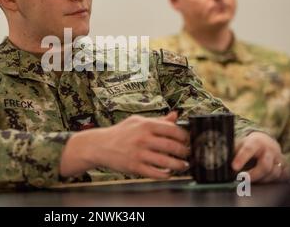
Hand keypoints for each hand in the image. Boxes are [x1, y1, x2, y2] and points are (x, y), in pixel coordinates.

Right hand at [60, 112, 189, 178]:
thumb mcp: (137, 121)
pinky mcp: (134, 167)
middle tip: (188, 154)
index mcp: (146, 125)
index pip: (173, 130)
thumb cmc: (121, 133)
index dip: (185, 137)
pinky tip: (169, 173)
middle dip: (185, 152)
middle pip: (173, 146)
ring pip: (167, 162)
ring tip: (183, 165)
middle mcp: (143, 138)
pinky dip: (166, 175)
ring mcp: (139, 153)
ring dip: (179, 165)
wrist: (100, 145)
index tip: (188, 140)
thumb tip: (176, 116)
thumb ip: (158, 120)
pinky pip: (156, 173)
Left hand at [232, 132, 289, 182]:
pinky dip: (274, 181)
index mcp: (255, 142)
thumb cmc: (248, 145)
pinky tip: (265, 180)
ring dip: (262, 180)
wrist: (265, 141)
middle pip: (265, 166)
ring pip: (274, 174)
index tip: (234, 167)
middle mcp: (270, 150)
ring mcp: (279, 158)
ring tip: (251, 180)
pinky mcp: (285, 166)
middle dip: (254, 175)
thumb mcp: (238, 144)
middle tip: (244, 180)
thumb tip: (218, 159)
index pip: (248, 149)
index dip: (241, 158)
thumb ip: (230, 152)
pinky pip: (284, 177)